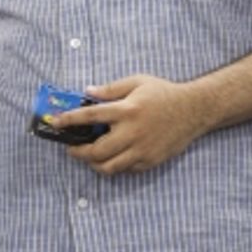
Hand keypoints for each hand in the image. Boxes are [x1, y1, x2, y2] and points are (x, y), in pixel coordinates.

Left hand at [52, 75, 210, 174]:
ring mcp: (142, 150)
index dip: (70, 120)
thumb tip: (86, 92)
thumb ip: (110, 88)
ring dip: (93, 163)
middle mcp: (132, 132)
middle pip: (96, 151)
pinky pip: (125, 169)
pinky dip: (113, 165)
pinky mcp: (150, 161)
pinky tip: (110, 156)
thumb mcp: (136, 82)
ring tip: (87, 156)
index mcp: (127, 110)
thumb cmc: (163, 93)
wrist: (194, 110)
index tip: (57, 123)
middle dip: (77, 152)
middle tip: (70, 148)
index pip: (91, 117)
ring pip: (109, 167)